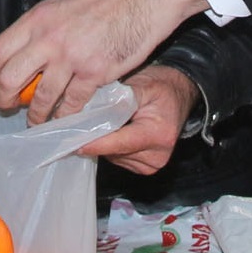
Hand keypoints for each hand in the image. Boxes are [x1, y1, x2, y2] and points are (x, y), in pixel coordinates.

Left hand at [0, 0, 208, 123]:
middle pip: (12, 78)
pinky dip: (65, 116)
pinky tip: (63, 120)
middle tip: (7, 107)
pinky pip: (72, 104)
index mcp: (37, 19)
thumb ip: (40, 28)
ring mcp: (71, 58)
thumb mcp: (60, 6)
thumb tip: (22, 52)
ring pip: (41, 97)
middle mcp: (49, 39)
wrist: (138, 1)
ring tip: (35, 121)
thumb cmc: (102, 3)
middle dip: (5, 99)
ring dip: (35, 115)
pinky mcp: (93, 73)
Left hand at [78, 64, 197, 173]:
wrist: (178, 94)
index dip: (95, 142)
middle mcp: (157, 155)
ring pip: (113, 157)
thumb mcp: (142, 85)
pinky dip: (112, 147)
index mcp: (158, 134)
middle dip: (97, 138)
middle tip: (84, 122)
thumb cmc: (161, 87)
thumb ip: (119, 100)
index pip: (119, 143)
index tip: (73, 141)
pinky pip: (119, 159)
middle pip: (114, 152)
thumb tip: (93, 114)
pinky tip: (116, 131)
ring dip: (105, 142)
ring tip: (106, 122)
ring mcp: (152, 164)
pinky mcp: (146, 167)